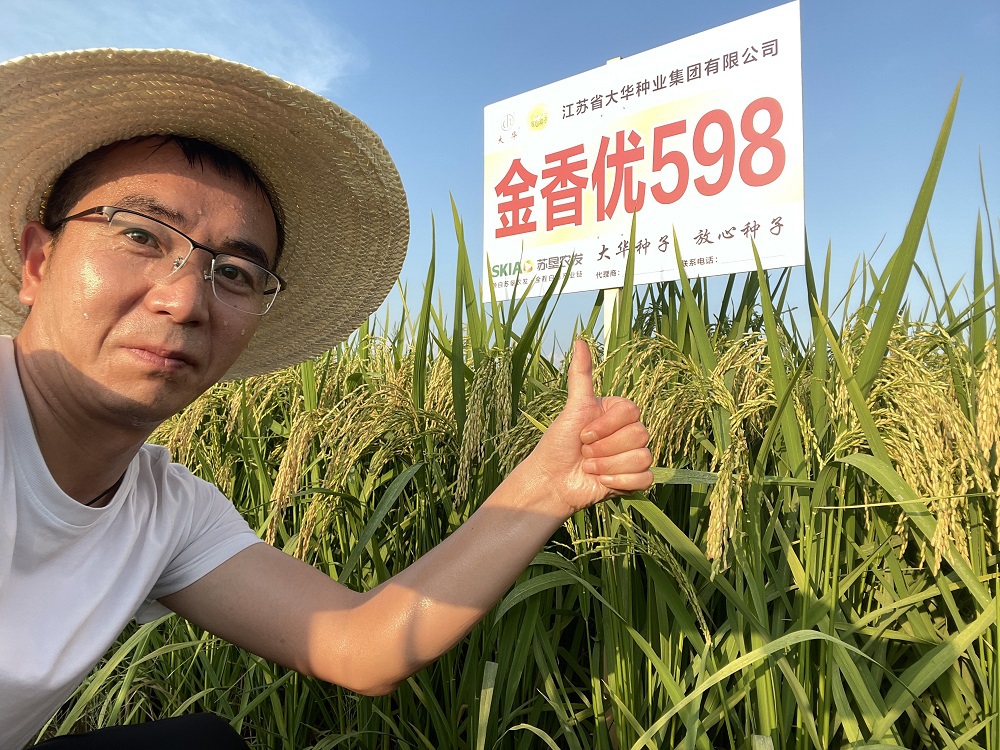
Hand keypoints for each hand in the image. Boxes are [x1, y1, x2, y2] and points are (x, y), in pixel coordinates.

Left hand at [528, 339, 652, 516]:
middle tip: (585, 453)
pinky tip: (601, 481)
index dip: (607, 426)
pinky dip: (619, 482)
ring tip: (590, 467)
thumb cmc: (558, 442)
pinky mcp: (634, 480)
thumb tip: (580, 339)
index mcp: (618, 413)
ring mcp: (633, 456)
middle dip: (605, 448)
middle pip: (640, 434)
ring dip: (609, 466)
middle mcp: (628, 432)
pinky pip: (644, 478)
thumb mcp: (571, 407)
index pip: (632, 411)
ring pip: (642, 457)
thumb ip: (580, 375)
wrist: (552, 480)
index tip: (583, 433)